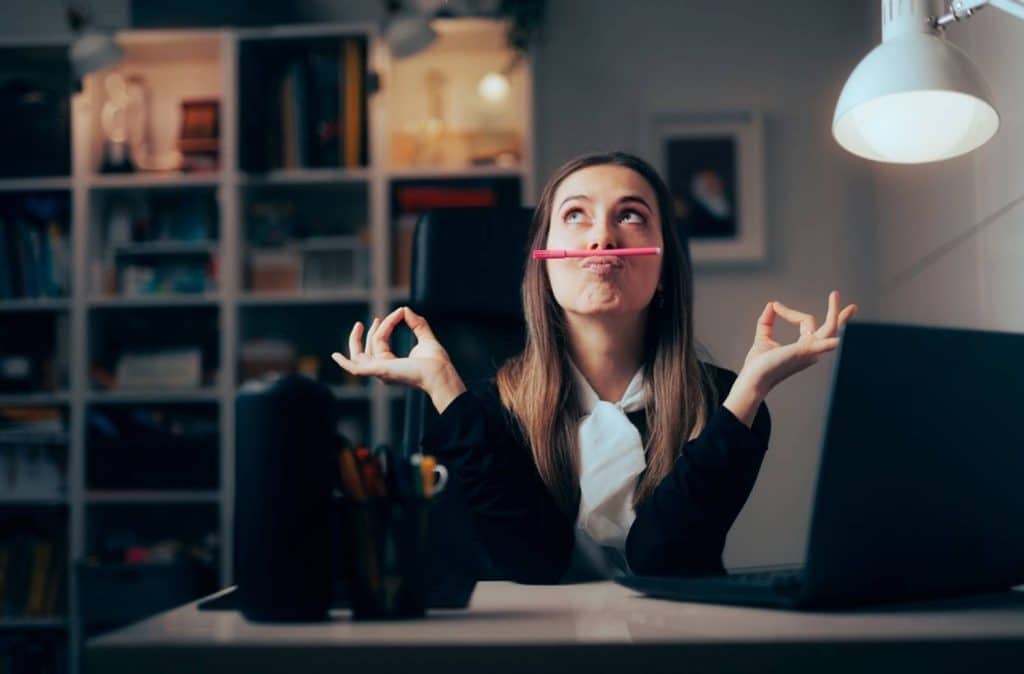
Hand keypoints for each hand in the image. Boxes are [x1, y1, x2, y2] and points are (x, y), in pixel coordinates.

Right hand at [331, 306, 465, 410]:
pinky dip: (344, 363)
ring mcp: (379, 371)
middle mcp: (383, 370)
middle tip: (373, 320)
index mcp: (392, 364)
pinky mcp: (379, 370)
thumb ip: (417, 324)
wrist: (440, 372)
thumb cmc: (436, 362)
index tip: (400, 312)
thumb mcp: (425, 338)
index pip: (381, 342)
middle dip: (368, 334)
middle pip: (367, 349)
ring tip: (362, 324)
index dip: (387, 324)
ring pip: (362, 352)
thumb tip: (405, 309)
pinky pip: (355, 368)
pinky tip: (335, 356)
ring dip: (364, 337)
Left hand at [738, 290, 857, 397]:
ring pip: (829, 331)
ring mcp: (808, 352)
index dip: (790, 311)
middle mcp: (811, 350)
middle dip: (836, 311)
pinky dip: (829, 343)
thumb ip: (767, 322)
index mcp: (804, 347)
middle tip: (835, 293)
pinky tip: (838, 341)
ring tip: (834, 296)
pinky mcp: (801, 353)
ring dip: (835, 315)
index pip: (805, 321)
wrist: (751, 379)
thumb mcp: (763, 338)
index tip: (776, 306)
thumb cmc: (759, 365)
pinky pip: (820, 346)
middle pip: (830, 328)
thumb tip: (771, 305)